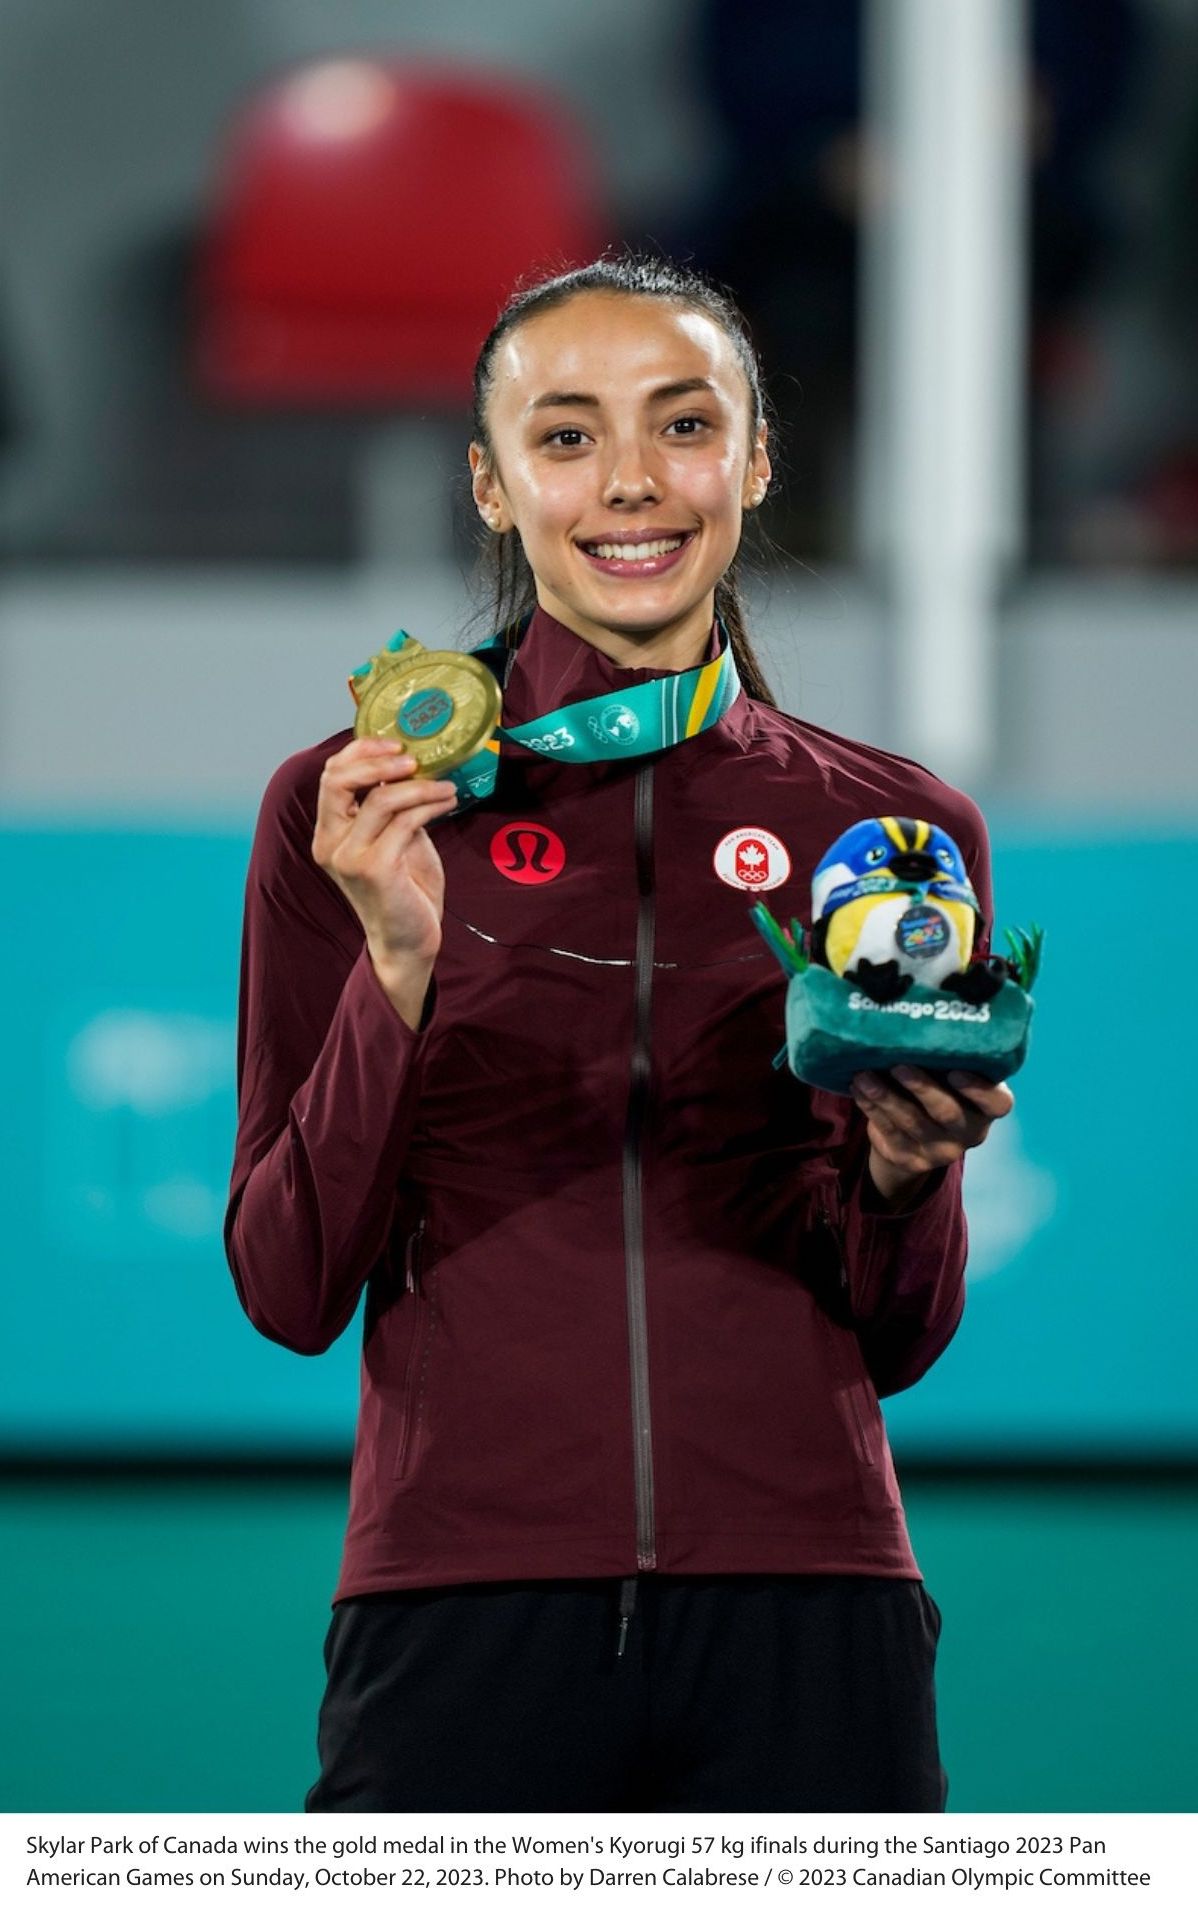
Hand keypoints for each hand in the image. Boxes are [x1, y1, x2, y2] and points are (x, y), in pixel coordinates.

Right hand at [312, 738, 457, 972]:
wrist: (409, 941)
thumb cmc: (405, 890)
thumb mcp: (395, 840)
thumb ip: (392, 809)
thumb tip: (413, 766)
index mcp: (329, 834)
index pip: (330, 777)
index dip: (360, 752)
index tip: (395, 743)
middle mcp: (330, 844)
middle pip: (338, 779)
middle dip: (378, 759)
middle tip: (414, 759)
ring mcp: (349, 857)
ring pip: (380, 798)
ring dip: (420, 785)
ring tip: (446, 785)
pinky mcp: (375, 869)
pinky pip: (404, 821)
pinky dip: (429, 805)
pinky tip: (448, 802)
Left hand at [850, 1065, 1014, 1207]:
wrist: (918, 1140)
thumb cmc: (941, 1091)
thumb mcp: (953, 1078)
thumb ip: (950, 1060)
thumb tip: (922, 1023)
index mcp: (987, 1109)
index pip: (997, 1103)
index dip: (979, 1089)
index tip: (955, 1071)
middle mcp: (969, 1133)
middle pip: (947, 1112)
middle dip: (922, 1088)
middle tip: (899, 1066)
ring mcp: (939, 1150)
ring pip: (911, 1122)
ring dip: (886, 1096)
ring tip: (864, 1075)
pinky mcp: (909, 1158)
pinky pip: (889, 1131)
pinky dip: (871, 1108)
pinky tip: (858, 1089)